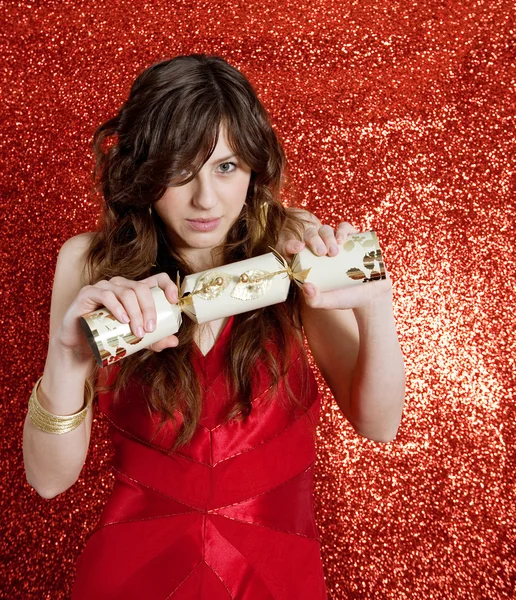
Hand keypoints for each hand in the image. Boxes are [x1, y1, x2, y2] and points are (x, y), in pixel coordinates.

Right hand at [55, 272, 179, 362]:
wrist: (80, 346)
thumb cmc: (109, 338)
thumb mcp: (137, 341)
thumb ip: (155, 340)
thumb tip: (175, 341)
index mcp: (135, 291)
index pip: (156, 279)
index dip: (168, 286)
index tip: (173, 302)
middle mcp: (121, 285)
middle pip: (141, 288)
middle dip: (149, 309)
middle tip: (150, 330)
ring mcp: (104, 287)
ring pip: (126, 292)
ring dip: (135, 312)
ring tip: (138, 332)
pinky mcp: (89, 293)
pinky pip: (106, 295)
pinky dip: (117, 307)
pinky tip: (123, 320)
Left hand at [281, 219, 393, 310]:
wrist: (371, 294)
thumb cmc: (346, 298)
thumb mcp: (329, 302)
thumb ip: (315, 300)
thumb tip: (306, 287)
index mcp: (308, 263)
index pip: (293, 249)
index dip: (291, 244)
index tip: (298, 248)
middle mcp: (319, 249)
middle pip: (309, 235)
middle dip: (313, 239)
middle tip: (322, 253)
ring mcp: (335, 242)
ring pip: (325, 230)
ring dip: (327, 236)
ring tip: (335, 252)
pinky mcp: (351, 238)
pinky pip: (344, 227)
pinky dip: (342, 230)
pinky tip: (342, 239)